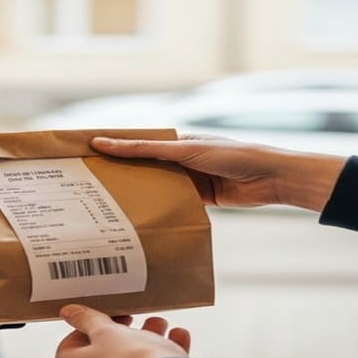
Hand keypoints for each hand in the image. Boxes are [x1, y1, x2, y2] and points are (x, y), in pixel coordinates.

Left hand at [52, 304, 190, 357]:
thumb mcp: (103, 329)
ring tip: (158, 322)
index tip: (96, 316)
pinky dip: (167, 349)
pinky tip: (178, 334)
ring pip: (132, 355)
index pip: (68, 347)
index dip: (80, 329)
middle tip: (128, 317)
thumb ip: (86, 320)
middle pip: (103, 349)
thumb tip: (69, 313)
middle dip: (120, 329)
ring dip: (146, 335)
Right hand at [90, 135, 346, 211]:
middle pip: (144, 167)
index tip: (86, 156)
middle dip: (122, 175)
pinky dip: (160, 208)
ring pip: (157, 187)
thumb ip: (145, 150)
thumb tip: (105, 142)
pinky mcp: (201, 199)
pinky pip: (174, 203)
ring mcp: (190, 180)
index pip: (137, 143)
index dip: (113, 149)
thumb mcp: (183, 150)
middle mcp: (181, 159)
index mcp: (177, 140)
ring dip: (140, 195)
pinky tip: (140, 217)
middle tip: (90, 186)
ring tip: (108, 205)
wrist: (271, 177)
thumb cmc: (231, 155)